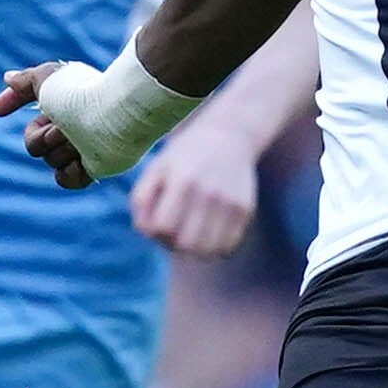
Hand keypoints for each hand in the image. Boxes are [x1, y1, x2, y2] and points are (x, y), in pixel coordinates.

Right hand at [0, 63, 95, 190]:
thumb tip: (8, 78)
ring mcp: (84, 148)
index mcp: (63, 106)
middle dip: (42, 138)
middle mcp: (73, 127)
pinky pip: (67, 180)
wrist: (114, 114)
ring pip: (51, 161)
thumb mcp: (47, 80)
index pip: (28, 105)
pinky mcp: (96, 167)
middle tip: (62, 129)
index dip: (12, 105)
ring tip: (81, 139)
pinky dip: (70, 173)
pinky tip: (81, 161)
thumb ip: (27, 80)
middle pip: (34, 146)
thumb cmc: (81, 93)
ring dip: (61, 150)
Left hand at [129, 131, 259, 259]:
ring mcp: (231, 203)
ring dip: (195, 250)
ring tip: (191, 234)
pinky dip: (215, 247)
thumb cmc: (183, 157)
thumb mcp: (156, 168)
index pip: (163, 226)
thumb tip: (147, 232)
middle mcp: (210, 193)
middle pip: (187, 244)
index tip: (158, 222)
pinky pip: (228, 246)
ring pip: (209, 251)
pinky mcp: (246, 210)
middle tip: (174, 232)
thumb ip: (141, 200)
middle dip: (174, 244)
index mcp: (183, 181)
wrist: (229, 137)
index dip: (155, 231)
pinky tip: (209, 232)